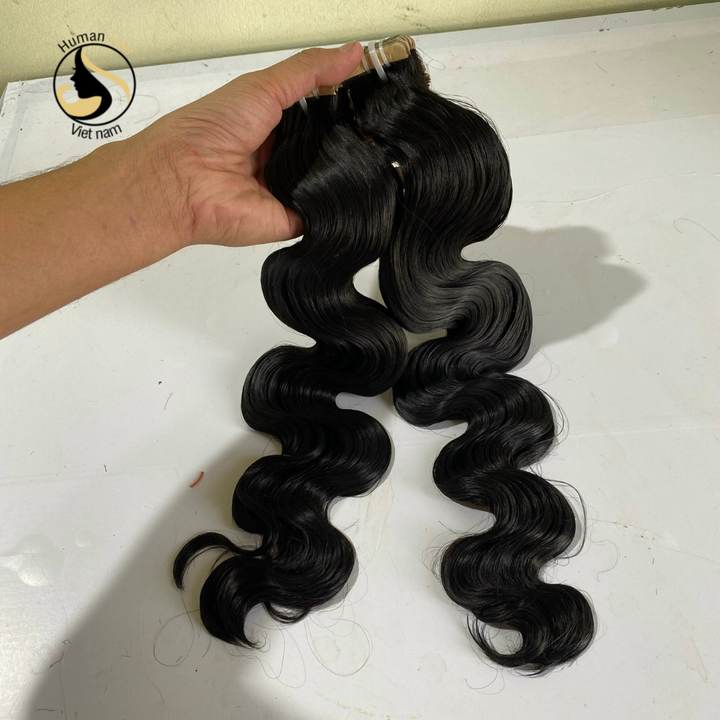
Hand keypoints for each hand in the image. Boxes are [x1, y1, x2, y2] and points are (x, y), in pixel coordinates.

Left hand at [145, 41, 363, 248]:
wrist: (183, 179)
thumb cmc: (212, 128)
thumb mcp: (264, 86)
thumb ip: (310, 71)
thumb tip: (355, 52)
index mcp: (276, 123)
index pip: (322, 114)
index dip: (347, 106)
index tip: (379, 98)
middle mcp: (284, 157)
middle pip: (330, 149)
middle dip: (355, 140)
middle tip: (385, 131)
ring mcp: (289, 190)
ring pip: (332, 181)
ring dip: (351, 171)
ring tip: (382, 157)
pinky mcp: (293, 220)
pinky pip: (325, 214)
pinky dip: (340, 205)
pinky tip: (363, 191)